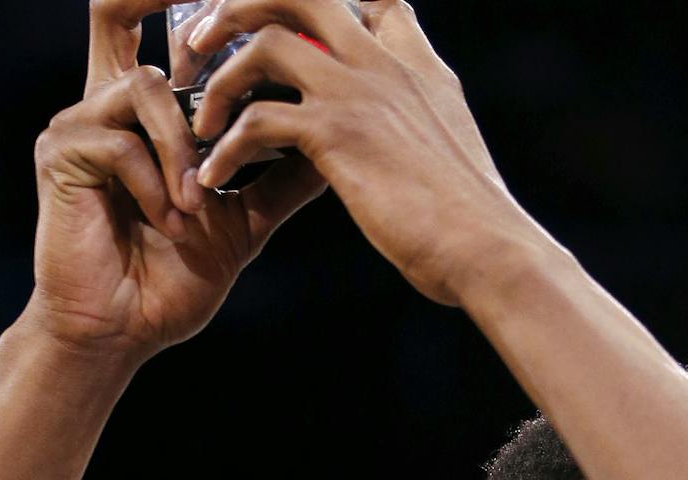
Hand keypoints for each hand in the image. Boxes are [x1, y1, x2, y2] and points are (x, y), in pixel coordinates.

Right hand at [22, 0, 327, 369]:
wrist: (124, 331)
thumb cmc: (173, 278)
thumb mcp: (244, 220)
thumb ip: (281, 177)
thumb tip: (336, 140)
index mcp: (146, 113)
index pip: (160, 28)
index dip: (191, 4)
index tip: (255, 13)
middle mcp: (106, 102)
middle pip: (114, 8)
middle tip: (221, 19)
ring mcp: (80, 123)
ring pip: (147, 88)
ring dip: (185, 147)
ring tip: (198, 205)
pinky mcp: (62, 153)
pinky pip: (122, 144)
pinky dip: (158, 185)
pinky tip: (170, 224)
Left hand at [189, 0, 530, 305]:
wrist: (485, 247)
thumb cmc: (470, 218)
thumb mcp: (451, 145)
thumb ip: (422, 116)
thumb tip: (409, 125)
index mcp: (414, 64)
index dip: (322, 4)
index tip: (278, 27)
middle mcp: (384, 62)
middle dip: (238, 7)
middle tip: (202, 44)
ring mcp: (358, 91)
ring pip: (264, 44)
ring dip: (219, 80)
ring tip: (201, 121)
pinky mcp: (336, 133)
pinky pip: (256, 121)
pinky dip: (224, 150)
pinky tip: (213, 178)